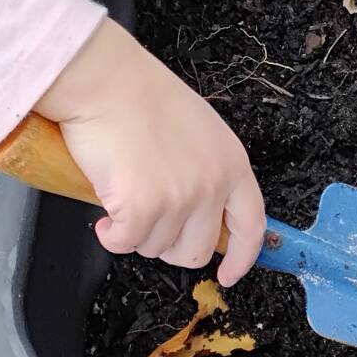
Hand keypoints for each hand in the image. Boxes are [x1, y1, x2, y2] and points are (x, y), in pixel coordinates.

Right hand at [36, 20, 264, 285]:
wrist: (104, 82)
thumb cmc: (140, 96)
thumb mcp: (198, 131)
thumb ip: (208, 170)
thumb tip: (199, 212)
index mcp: (231, 164)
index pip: (251, 225)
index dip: (242, 257)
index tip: (229, 274)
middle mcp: (211, 186)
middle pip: (197, 249)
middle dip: (169, 246)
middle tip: (147, 222)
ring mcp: (178, 199)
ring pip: (156, 248)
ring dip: (135, 234)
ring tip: (122, 200)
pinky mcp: (141, 208)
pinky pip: (124, 244)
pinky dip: (110, 236)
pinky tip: (104, 217)